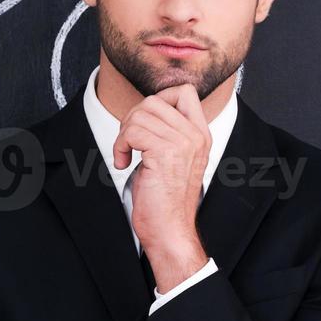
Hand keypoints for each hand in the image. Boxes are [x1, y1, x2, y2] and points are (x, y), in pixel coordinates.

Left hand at [114, 84, 210, 288]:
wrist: (169, 229)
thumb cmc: (165, 200)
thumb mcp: (173, 159)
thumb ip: (168, 133)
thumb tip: (145, 111)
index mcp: (200, 135)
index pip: (185, 91)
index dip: (157, 99)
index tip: (145, 124)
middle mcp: (195, 135)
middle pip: (155, 100)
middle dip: (132, 119)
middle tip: (129, 143)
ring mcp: (182, 143)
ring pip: (140, 114)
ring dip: (124, 134)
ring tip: (126, 154)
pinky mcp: (164, 153)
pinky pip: (132, 131)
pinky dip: (120, 146)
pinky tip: (123, 163)